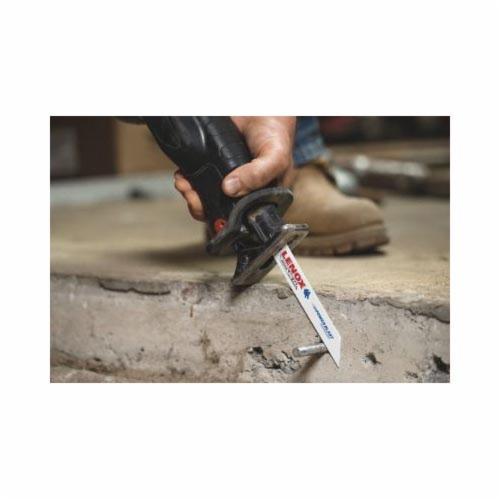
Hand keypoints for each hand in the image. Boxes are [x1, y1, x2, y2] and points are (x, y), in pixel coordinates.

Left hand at [174, 116, 296, 220]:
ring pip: (205, 197)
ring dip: (190, 193)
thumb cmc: (276, 136)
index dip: (221, 220)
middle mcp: (243, 193)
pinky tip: (183, 174)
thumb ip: (258, 174)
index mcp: (261, 199)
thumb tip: (229, 189)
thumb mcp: (276, 157)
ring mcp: (227, 180)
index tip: (206, 208)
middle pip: (218, 211)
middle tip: (191, 193)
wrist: (264, 108)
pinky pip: (198, 180)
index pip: (240, 220)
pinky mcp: (214, 166)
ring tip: (184, 182)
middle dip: (199, 206)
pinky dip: (187, 179)